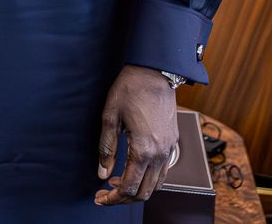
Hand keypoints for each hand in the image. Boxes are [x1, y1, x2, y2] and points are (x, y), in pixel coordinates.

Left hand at [94, 64, 178, 204]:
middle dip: (123, 199)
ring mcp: (169, 149)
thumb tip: (102, 173)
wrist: (154, 72)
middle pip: (143, 192)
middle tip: (105, 195)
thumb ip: (106, 148)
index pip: (128, 187)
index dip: (112, 198)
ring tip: (116, 183)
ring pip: (156, 186)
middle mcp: (160, 154)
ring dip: (137, 190)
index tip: (99, 198)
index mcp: (144, 150)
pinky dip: (149, 180)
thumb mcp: (110, 117)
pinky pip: (164, 172)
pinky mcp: (173, 142)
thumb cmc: (131, 90)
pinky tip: (134, 172)